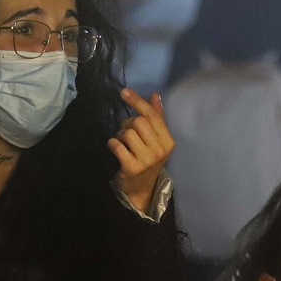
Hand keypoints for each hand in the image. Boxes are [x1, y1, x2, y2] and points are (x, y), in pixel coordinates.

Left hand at [110, 89, 174, 212]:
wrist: (141, 188)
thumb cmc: (148, 159)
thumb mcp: (156, 140)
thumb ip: (157, 117)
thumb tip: (155, 95)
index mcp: (168, 141)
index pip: (152, 115)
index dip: (137, 101)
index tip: (124, 91)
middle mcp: (160, 151)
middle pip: (138, 122)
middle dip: (128, 124)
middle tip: (126, 133)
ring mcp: (146, 160)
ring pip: (127, 133)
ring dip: (120, 135)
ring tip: (122, 143)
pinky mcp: (132, 168)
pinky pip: (117, 146)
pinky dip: (112, 144)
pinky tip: (114, 148)